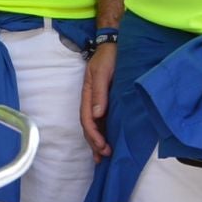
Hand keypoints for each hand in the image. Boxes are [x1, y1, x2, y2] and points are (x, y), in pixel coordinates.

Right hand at [80, 42, 116, 158]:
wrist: (114, 45)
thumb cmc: (107, 57)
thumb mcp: (102, 72)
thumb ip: (99, 92)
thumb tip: (97, 114)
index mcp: (88, 94)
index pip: (87, 119)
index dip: (93, 135)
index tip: (102, 146)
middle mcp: (91, 100)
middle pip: (89, 126)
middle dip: (94, 143)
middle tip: (105, 156)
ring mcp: (98, 101)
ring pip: (95, 125)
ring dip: (97, 141)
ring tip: (104, 156)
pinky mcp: (106, 101)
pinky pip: (103, 120)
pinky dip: (104, 133)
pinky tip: (108, 142)